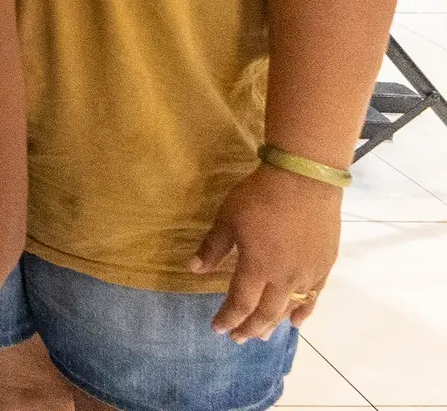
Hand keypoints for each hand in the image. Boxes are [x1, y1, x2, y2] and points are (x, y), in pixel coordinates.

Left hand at [192, 161, 342, 341]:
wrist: (304, 180)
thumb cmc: (260, 197)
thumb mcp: (227, 219)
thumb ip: (213, 247)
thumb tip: (194, 269)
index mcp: (257, 267)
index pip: (240, 302)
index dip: (228, 317)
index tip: (218, 328)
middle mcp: (284, 278)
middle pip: (265, 312)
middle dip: (249, 327)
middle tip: (238, 338)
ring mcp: (308, 273)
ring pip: (290, 307)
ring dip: (274, 323)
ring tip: (263, 334)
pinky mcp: (325, 265)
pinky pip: (314, 296)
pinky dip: (304, 311)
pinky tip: (297, 321)